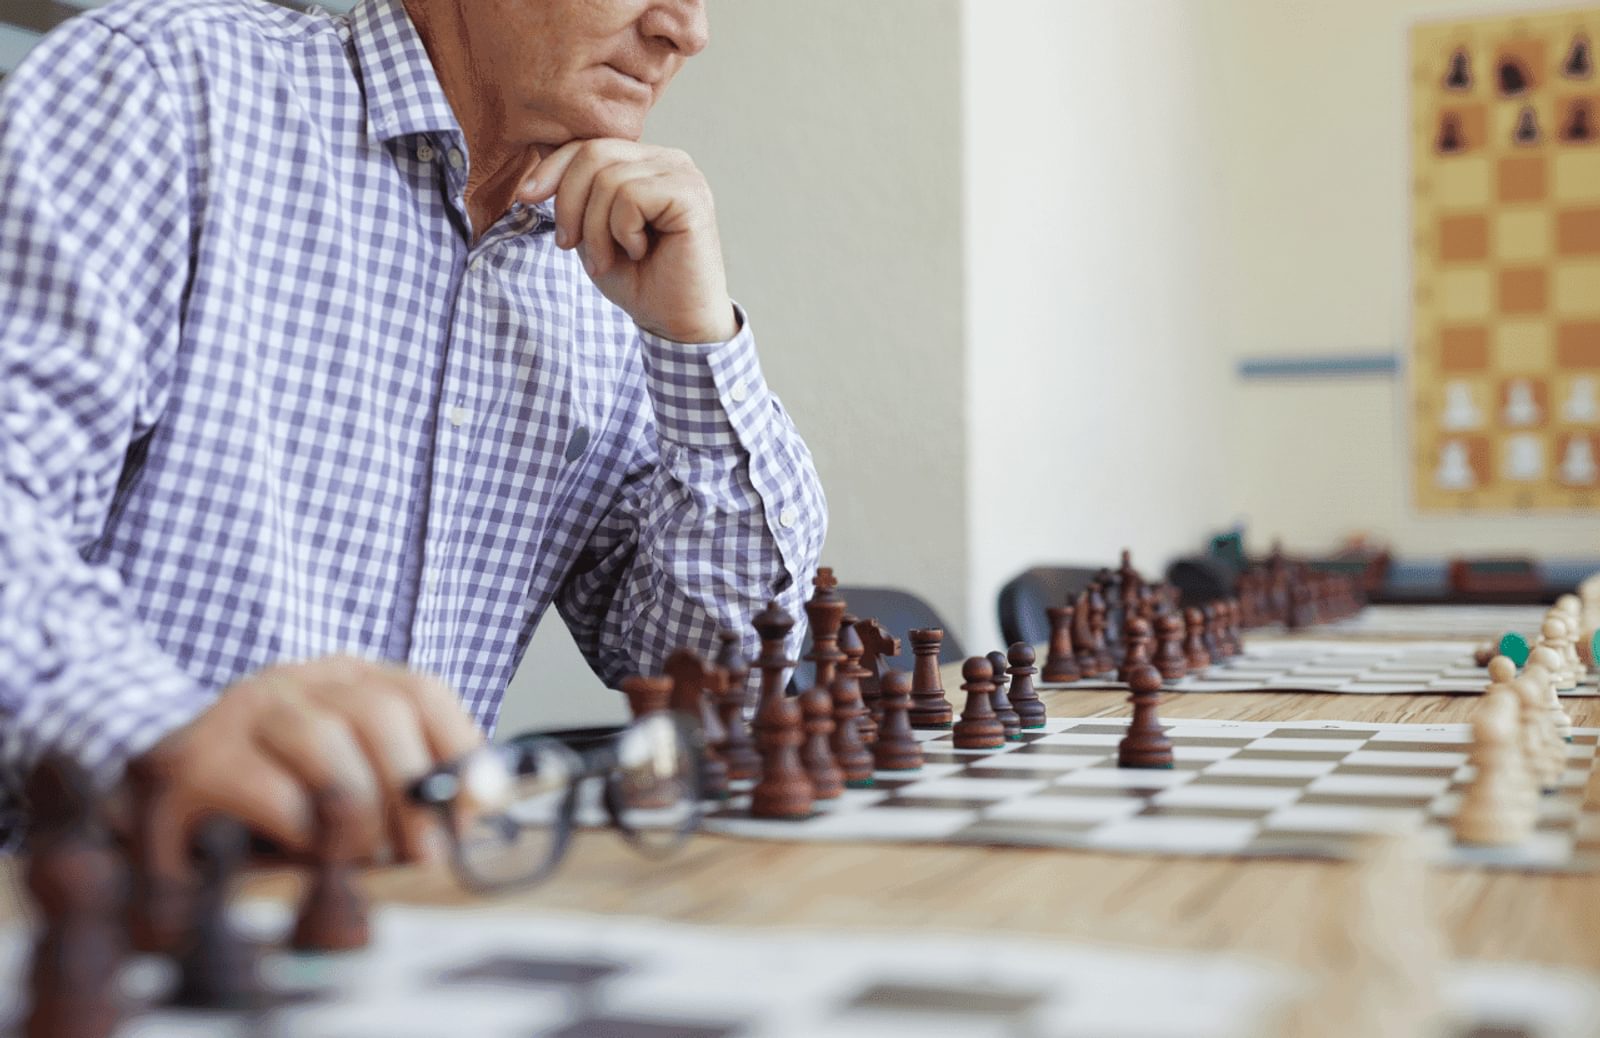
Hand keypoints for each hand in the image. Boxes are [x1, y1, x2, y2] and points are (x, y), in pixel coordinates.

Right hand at [120, 656, 482, 872]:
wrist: (146, 781)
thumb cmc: (266, 792)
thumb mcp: (344, 778)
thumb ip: (406, 788)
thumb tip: (475, 812)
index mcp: (343, 678)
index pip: (421, 691)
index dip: (460, 749)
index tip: (477, 806)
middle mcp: (295, 682)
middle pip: (379, 713)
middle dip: (414, 793)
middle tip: (422, 852)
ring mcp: (242, 713)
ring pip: (327, 746)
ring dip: (358, 815)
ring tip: (357, 854)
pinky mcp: (194, 763)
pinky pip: (272, 794)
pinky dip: (304, 833)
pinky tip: (303, 851)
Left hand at [517, 140, 736, 343]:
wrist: (675, 322)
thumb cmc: (637, 279)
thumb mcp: (591, 228)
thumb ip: (576, 190)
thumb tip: (539, 147)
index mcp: (646, 162)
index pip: (588, 144)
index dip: (552, 169)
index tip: (526, 198)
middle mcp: (668, 160)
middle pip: (593, 154)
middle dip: (569, 203)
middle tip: (569, 245)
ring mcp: (682, 174)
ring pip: (608, 179)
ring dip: (596, 229)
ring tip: (606, 259)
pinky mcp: (690, 195)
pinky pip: (631, 197)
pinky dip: (622, 231)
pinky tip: (638, 251)